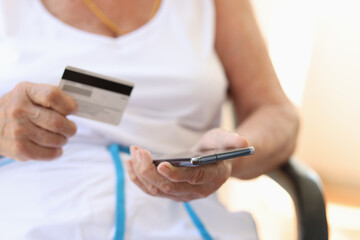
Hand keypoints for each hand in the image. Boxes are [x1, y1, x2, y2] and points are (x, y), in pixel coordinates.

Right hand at [0, 82, 77, 160]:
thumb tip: (74, 108)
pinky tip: (54, 148)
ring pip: (56, 139)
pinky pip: (49, 154)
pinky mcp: (19, 149)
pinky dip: (56, 152)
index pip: (52, 96)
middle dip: (70, 128)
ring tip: (59, 137)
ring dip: (63, 140)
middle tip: (69, 128)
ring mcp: (18, 131)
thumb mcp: (29, 93)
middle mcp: (19, 110)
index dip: (68, 105)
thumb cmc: (19, 108)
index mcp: (25, 92)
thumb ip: (51, 96)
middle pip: (58, 122)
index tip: (73, 109)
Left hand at [125, 128, 248, 201]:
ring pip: (157, 190)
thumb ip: (233, 140)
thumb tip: (243, 141)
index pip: (192, 179)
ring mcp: (182, 194)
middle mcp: (196, 191)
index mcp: (212, 177)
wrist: (215, 161)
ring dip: (141, 173)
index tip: (160, 165)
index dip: (176, 174)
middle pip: (169, 187)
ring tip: (132, 153)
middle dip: (150, 171)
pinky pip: (151, 190)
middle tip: (138, 151)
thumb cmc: (219, 148)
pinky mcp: (170, 192)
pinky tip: (129, 164)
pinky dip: (137, 179)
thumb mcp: (226, 139)